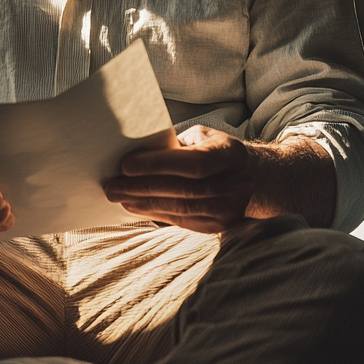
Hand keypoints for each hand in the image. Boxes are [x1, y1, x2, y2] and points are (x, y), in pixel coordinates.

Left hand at [103, 125, 253, 232]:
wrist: (251, 176)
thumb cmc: (214, 149)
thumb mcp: (201, 137)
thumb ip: (175, 145)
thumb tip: (136, 151)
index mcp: (231, 154)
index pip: (193, 163)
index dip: (158, 165)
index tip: (126, 165)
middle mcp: (236, 184)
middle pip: (184, 190)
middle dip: (143, 188)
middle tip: (112, 186)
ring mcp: (230, 209)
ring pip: (181, 209)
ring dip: (144, 204)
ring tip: (119, 197)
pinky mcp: (219, 226)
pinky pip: (182, 222)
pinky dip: (156, 214)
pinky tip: (136, 207)